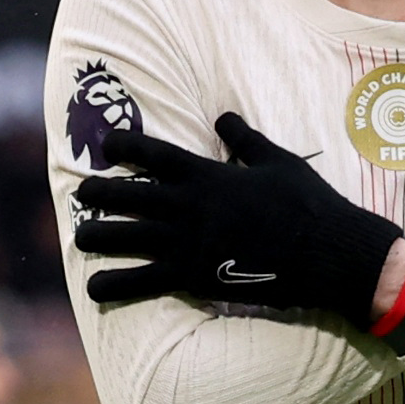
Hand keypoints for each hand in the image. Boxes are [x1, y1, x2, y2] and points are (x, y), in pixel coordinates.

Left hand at [73, 115, 402, 325]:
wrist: (325, 250)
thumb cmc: (308, 202)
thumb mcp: (279, 159)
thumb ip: (246, 139)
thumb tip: (223, 116)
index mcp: (210, 175)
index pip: (156, 154)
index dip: (126, 146)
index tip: (106, 145)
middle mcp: (191, 207)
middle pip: (131, 196)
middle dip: (100, 193)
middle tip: (83, 191)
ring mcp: (189, 244)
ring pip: (128, 238)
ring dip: (97, 235)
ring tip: (79, 236)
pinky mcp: (195, 278)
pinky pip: (145, 282)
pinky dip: (116, 285)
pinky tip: (94, 287)